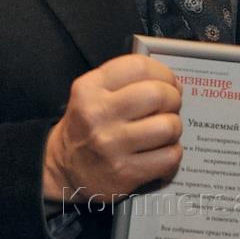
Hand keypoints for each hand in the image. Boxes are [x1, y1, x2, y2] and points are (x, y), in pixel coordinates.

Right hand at [43, 55, 182, 207]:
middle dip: (173, 99)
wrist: (66, 166)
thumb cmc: (87, 125)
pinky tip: (159, 151)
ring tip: (163, 130)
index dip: (163, 72)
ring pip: (169, 126)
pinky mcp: (125, 172)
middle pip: (158, 94)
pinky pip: (169, 156)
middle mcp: (98, 114)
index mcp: (90, 88)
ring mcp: (112, 145)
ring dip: (173, 128)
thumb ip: (125, 80)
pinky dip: (171, 153)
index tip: (167, 81)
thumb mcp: (92, 92)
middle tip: (169, 105)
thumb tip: (169, 82)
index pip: (139, 66)